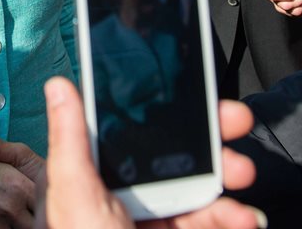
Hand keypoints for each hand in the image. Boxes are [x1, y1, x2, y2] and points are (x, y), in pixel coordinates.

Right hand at [0, 131, 39, 227]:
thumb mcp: (11, 152)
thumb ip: (33, 165)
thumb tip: (51, 171)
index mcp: (22, 187)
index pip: (46, 207)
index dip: (45, 207)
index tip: (42, 206)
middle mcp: (10, 206)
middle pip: (33, 225)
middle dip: (32, 220)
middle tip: (30, 214)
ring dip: (16, 226)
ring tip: (15, 217)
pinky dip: (0, 228)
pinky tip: (1, 221)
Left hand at [37, 77, 265, 228]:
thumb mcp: (75, 196)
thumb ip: (71, 140)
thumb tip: (58, 86)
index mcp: (92, 177)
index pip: (131, 130)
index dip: (165, 109)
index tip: (197, 95)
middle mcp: (121, 196)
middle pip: (172, 155)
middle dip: (210, 139)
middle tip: (236, 124)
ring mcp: (151, 222)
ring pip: (198, 189)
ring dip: (228, 183)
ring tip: (243, 184)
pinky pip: (208, 222)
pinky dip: (230, 217)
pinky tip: (243, 218)